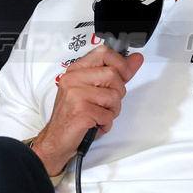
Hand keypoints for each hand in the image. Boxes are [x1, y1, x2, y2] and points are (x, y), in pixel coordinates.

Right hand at [30, 46, 142, 174]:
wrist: (56, 139)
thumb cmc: (74, 114)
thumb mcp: (94, 89)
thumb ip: (116, 73)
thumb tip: (136, 59)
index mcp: (76, 70)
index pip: (103, 52)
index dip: (120, 63)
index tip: (124, 75)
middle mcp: (73, 79)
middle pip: (113, 75)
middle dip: (117, 93)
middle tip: (106, 104)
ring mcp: (75, 94)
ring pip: (114, 96)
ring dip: (112, 111)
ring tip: (99, 115)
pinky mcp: (80, 110)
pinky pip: (108, 115)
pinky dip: (106, 124)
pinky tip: (94, 124)